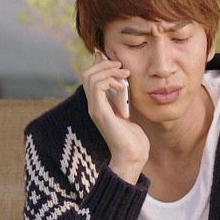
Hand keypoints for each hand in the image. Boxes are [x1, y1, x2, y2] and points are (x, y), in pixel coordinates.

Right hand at [82, 51, 148, 182]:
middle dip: (104, 64)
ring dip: (109, 70)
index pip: (90, 76)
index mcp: (98, 104)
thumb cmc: (132, 137)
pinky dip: (110, 80)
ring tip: (125, 74)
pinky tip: (122, 87)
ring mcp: (95, 108)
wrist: (132, 156)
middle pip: (87, 73)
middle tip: (122, 67)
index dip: (100, 64)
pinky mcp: (100, 112)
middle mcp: (93, 105)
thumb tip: (123, 82)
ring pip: (90, 77)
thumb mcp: (127, 111)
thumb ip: (122, 97)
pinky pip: (97, 86)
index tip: (117, 62)